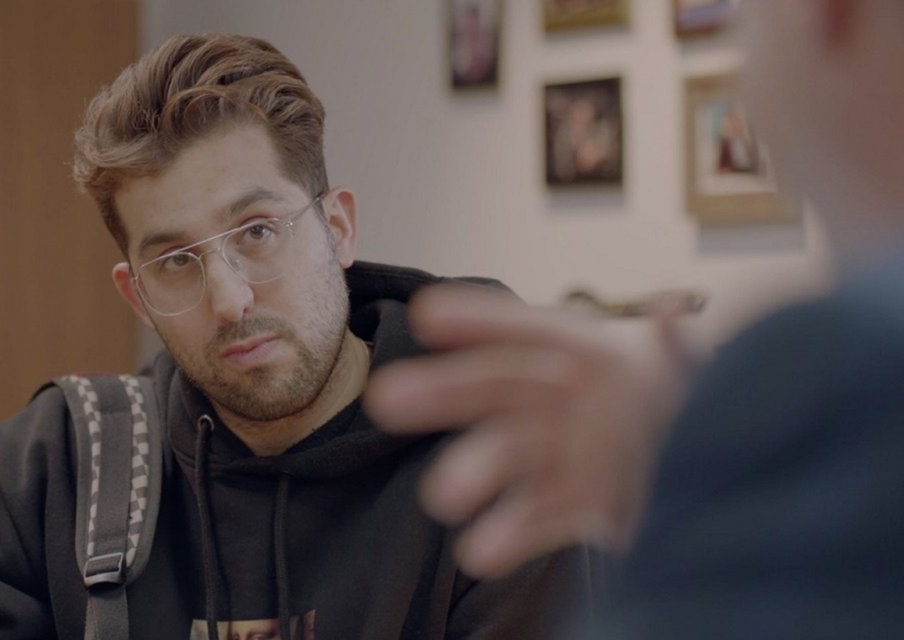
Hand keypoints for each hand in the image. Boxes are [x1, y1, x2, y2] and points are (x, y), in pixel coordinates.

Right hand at [366, 285, 691, 578]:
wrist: (733, 478)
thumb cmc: (714, 411)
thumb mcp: (706, 376)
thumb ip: (685, 353)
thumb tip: (673, 320)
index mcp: (598, 356)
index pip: (531, 331)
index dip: (480, 320)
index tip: (427, 316)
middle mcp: (570, 401)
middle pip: (497, 388)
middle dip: (441, 392)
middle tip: (386, 400)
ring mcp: (566, 455)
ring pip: (506, 456)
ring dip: (470, 473)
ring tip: (444, 498)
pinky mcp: (574, 506)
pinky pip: (534, 517)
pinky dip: (508, 534)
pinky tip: (480, 551)